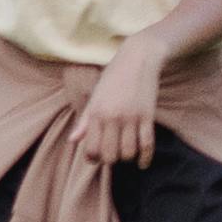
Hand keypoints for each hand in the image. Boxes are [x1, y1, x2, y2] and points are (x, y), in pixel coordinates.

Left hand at [80, 43, 162, 171]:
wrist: (139, 58)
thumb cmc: (114, 77)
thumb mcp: (96, 96)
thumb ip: (85, 121)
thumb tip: (72, 140)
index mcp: (96, 113)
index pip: (91, 149)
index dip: (93, 158)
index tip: (96, 156)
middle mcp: (113, 117)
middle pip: (110, 155)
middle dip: (110, 159)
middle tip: (112, 154)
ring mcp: (132, 118)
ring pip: (128, 153)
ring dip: (127, 157)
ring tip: (125, 152)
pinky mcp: (148, 116)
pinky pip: (147, 145)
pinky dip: (145, 158)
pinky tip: (142, 163)